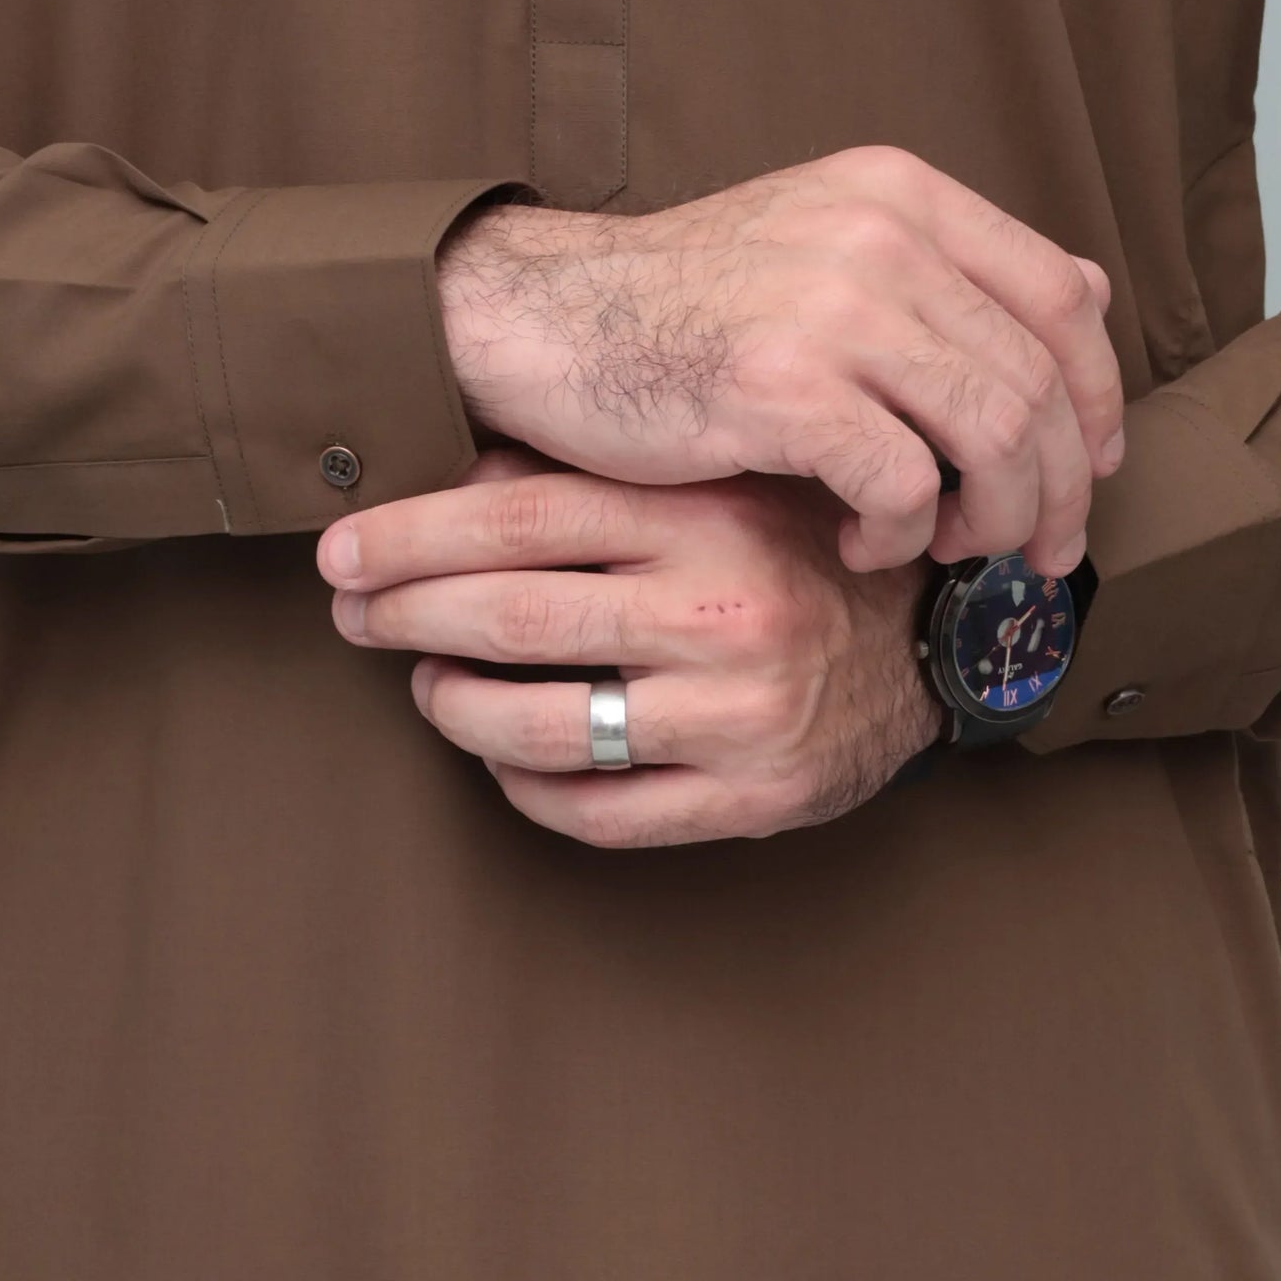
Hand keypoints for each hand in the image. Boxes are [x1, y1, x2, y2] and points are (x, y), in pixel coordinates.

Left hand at [319, 450, 943, 848]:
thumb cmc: (801, 546)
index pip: (520, 516)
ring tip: (425, 683)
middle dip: (403, 614)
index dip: (410, 534)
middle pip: (514, 615)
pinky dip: (525, 786)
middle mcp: (726, 612)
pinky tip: (501, 757)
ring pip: (545, 725)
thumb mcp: (719, 480)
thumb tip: (450, 469)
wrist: (939, 641)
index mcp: (710, 514)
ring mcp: (740, 716)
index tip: (342, 548)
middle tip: (347, 612)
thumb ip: (603, 474)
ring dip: (453, 705)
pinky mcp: (754, 798)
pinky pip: (601, 811)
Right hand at [439, 146, 1123, 575]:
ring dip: (988, 519)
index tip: (1085, 466)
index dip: (1097, 397)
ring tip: (942, 549)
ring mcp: (832, 305)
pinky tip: (857, 545)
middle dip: (1055, 489)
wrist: (541, 320)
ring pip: (993, 437)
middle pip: (1040, 383)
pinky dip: (898, 536)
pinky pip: (900, 485)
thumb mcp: (823, 244)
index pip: (1064, 297)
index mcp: (901, 194)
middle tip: (1032, 550)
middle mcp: (881, 235)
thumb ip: (945, 267)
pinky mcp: (781, 384)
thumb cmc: (682, 305)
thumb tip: (1087, 294)